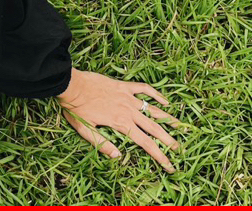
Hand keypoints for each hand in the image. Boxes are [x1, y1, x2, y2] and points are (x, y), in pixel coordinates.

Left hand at [56, 68, 182, 172]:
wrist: (71, 85)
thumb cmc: (76, 109)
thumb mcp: (86, 131)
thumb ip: (103, 145)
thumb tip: (119, 156)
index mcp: (121, 123)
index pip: (146, 144)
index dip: (160, 156)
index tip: (171, 166)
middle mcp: (128, 110)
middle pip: (154, 128)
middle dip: (168, 140)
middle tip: (180, 150)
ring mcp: (127, 96)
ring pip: (152, 108)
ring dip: (167, 118)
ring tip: (180, 126)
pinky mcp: (123, 85)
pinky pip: (143, 88)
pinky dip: (155, 94)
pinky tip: (164, 100)